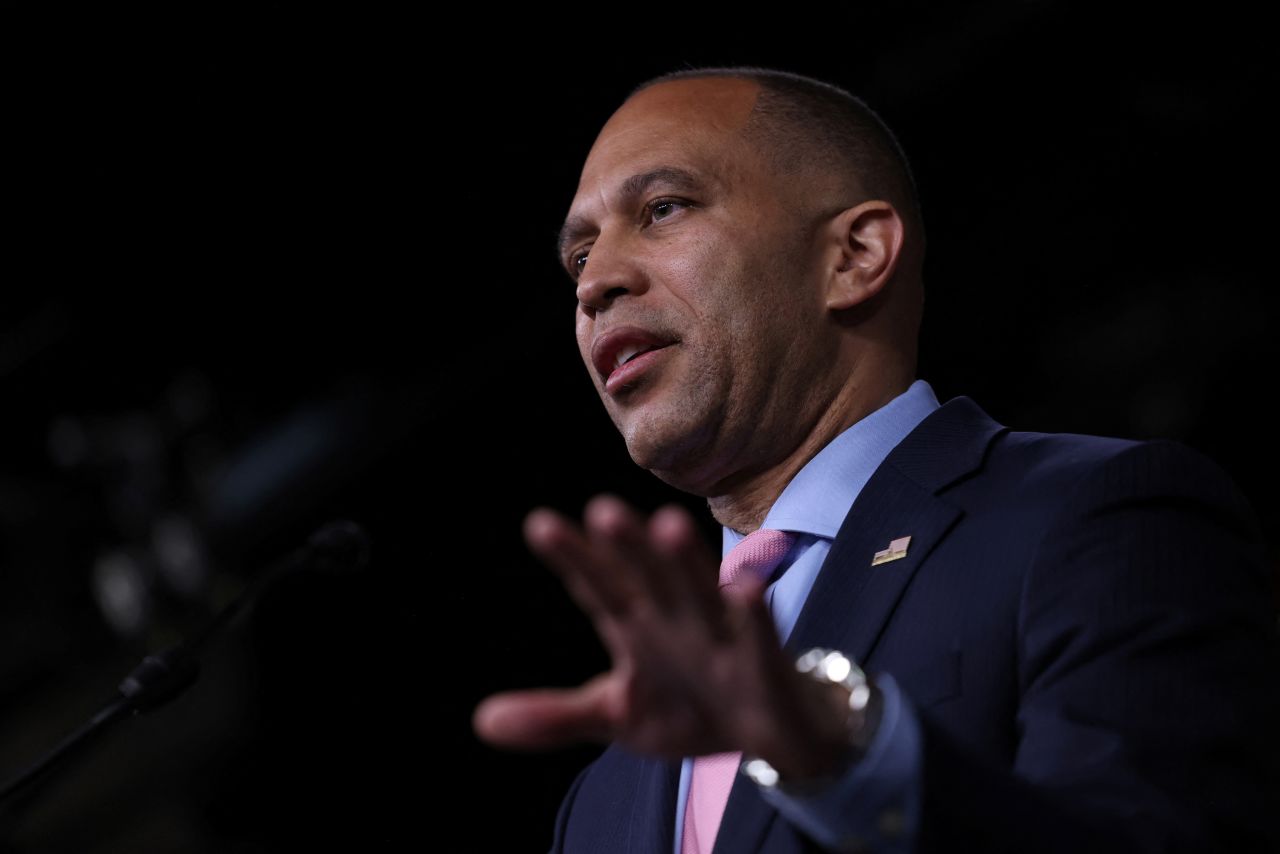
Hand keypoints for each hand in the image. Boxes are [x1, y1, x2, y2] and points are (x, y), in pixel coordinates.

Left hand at [472, 495, 856, 777]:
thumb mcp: (615, 715)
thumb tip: (481, 721)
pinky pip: (756, 635)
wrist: (770, 731)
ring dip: (684, 561)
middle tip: (603, 512)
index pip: (598, 585)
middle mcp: (673, 616)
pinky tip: (744, 587)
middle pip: (646, 576)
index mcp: (634, 623)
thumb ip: (554, 715)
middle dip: (626, 547)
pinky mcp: (762, 661)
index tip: (540, 525)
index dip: (573, 557)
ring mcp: (718, 634)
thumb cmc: (687, 707)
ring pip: (699, 591)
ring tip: (668, 525)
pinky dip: (751, 613)